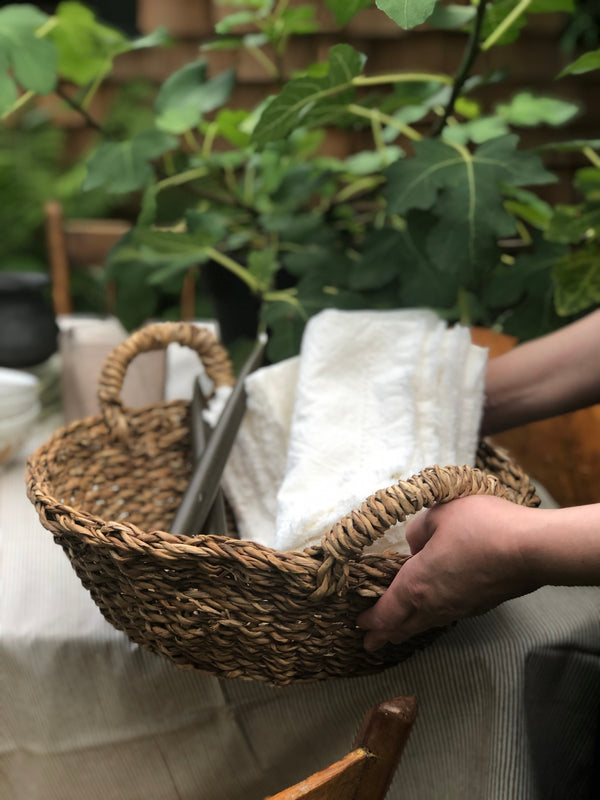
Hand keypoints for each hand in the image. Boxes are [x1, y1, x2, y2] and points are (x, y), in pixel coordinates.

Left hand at [357, 495, 542, 650]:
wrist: (531, 549)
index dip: (370, 619)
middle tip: (370, 644)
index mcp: (416, 585)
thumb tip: (415, 545)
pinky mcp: (480, 605)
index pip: (386, 610)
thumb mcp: (439, 513)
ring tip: (399, 632)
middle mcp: (435, 604)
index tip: (359, 624)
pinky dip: (432, 619)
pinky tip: (436, 613)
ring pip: (426, 624)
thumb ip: (418, 530)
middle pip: (403, 626)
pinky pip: (446, 616)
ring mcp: (459, 608)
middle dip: (384, 635)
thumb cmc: (481, 527)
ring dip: (408, 629)